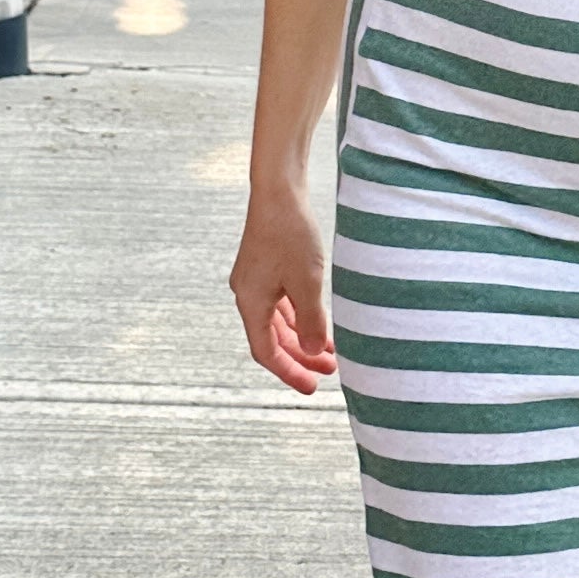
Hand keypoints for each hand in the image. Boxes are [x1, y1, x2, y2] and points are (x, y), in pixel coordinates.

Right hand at [230, 182, 336, 394]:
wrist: (279, 190)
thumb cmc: (291, 233)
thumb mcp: (308, 282)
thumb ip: (311, 321)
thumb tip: (314, 353)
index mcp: (251, 301)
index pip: (266, 351)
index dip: (288, 372)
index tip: (311, 387)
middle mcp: (248, 294)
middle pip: (272, 339)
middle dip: (300, 357)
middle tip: (327, 373)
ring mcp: (256, 280)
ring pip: (278, 322)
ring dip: (302, 338)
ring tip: (330, 353)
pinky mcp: (266, 267)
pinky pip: (282, 303)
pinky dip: (300, 317)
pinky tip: (320, 324)